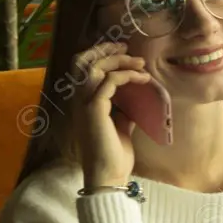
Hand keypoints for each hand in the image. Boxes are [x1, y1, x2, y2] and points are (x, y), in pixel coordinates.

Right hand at [71, 42, 151, 189]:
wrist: (109, 175)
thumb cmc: (115, 154)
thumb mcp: (122, 125)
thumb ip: (124, 109)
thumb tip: (137, 97)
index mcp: (83, 102)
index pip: (83, 68)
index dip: (100, 54)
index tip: (124, 50)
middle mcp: (79, 100)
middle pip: (83, 61)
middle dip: (106, 50)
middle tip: (128, 48)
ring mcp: (84, 104)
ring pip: (94, 68)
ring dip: (119, 61)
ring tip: (140, 63)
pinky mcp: (94, 110)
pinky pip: (108, 82)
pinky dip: (126, 76)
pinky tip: (143, 79)